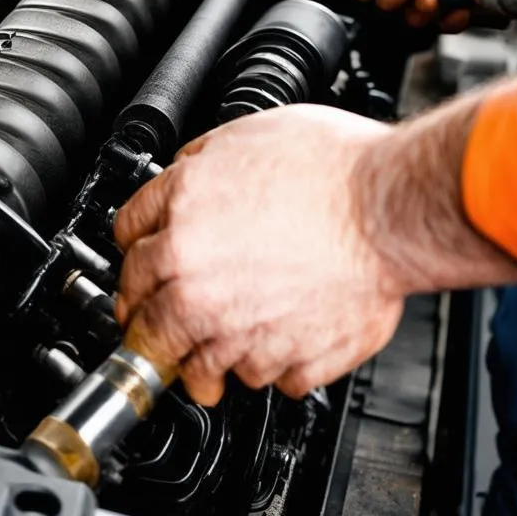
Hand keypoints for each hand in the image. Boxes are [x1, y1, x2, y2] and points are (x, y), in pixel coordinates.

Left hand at [113, 105, 403, 404]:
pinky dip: (265, 367)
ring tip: (201, 364)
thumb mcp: (241, 135)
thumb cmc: (330, 167)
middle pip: (142, 320)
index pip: (126, 244)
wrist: (390, 208)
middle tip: (146, 324)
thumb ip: (197, 164)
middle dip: (142, 320)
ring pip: (194, 366)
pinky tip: (271, 347)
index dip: (132, 248)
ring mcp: (240, 330)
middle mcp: (197, 282)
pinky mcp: (288, 361)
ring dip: (195, 362)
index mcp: (179, 222)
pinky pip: (262, 379)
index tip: (137, 260)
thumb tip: (183, 174)